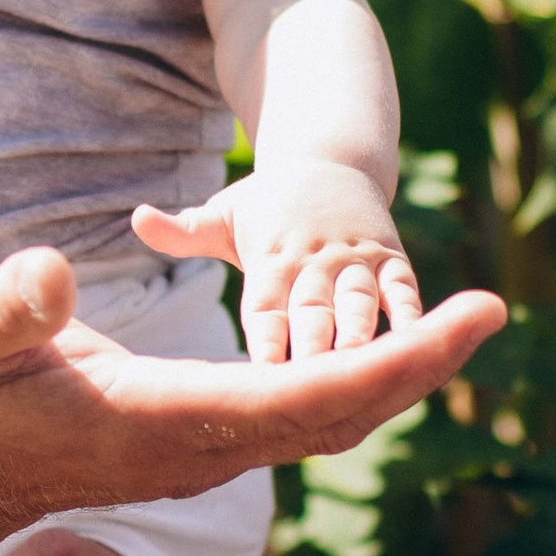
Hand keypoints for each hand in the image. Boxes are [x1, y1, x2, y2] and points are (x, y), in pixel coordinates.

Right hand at [0, 244, 499, 539]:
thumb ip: (7, 308)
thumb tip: (55, 271)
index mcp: (170, 424)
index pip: (308, 400)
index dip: (397, 363)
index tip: (468, 319)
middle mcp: (207, 449)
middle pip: (342, 416)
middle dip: (420, 367)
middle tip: (492, 311)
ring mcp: (213, 450)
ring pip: (332, 420)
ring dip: (400, 375)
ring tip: (469, 321)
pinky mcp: (209, 438)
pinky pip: (307, 417)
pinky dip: (362, 381)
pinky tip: (397, 351)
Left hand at [133, 158, 423, 358]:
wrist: (330, 161)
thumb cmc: (265, 206)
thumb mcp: (224, 213)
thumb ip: (184, 230)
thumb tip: (136, 217)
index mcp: (270, 258)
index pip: (264, 308)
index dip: (264, 340)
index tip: (258, 376)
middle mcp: (314, 261)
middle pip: (314, 313)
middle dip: (314, 351)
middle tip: (311, 394)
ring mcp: (356, 261)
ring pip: (360, 305)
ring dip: (363, 340)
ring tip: (364, 378)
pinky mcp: (392, 260)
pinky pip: (405, 291)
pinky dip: (412, 319)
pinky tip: (420, 352)